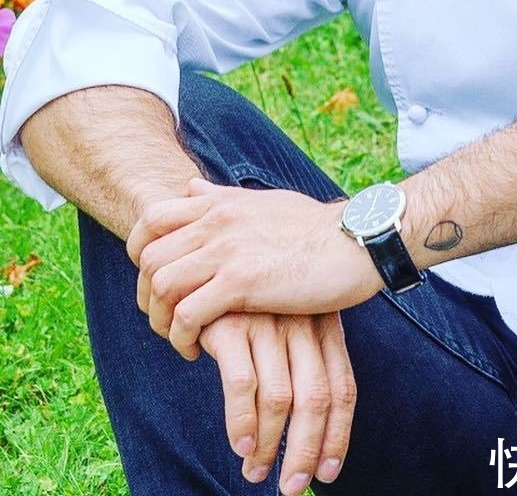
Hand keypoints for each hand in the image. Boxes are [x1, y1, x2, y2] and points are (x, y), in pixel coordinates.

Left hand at [127, 179, 382, 357]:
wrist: (358, 241)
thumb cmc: (317, 228)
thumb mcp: (265, 201)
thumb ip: (223, 197)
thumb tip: (190, 186)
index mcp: (221, 203)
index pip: (152, 219)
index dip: (140, 253)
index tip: (155, 280)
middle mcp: (218, 221)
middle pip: (149, 258)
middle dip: (146, 295)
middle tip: (166, 317)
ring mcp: (228, 250)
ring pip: (161, 286)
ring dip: (162, 319)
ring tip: (181, 336)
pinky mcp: (243, 282)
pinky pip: (188, 314)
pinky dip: (182, 336)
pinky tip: (198, 348)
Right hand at [201, 311, 354, 494]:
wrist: (216, 257)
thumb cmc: (257, 299)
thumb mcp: (294, 319)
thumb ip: (306, 362)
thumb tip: (312, 427)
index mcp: (325, 324)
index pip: (343, 388)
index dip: (338, 435)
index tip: (329, 472)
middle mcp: (302, 324)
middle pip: (317, 399)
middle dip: (306, 450)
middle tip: (292, 486)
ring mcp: (269, 323)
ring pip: (280, 399)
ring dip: (269, 446)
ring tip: (256, 472)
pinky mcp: (232, 325)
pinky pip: (241, 385)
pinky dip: (241, 422)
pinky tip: (240, 445)